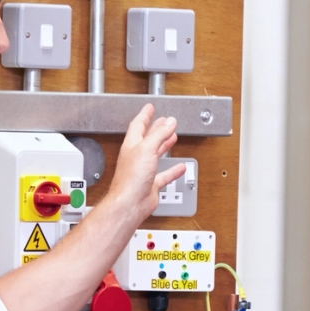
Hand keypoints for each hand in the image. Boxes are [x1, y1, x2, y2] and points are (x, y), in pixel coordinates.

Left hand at [108, 105, 181, 223]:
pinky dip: (172, 170)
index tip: (150, 107)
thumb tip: (169, 122)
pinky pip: (164, 174)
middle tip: (164, 121)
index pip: (138, 125)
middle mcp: (136, 157)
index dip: (145, 115)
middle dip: (156, 128)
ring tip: (172, 137)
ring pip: (155, 154)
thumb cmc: (131, 178)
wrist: (130, 202)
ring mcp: (143, 170)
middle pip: (147, 138)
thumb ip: (159, 134)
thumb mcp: (147, 149)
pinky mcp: (151, 184)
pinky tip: (179, 167)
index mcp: (132, 146)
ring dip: (164, 145)